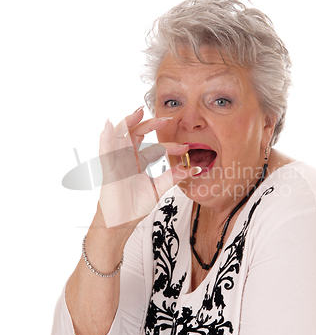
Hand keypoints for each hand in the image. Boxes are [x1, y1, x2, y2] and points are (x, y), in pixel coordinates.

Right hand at [98, 107, 200, 226]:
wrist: (121, 223)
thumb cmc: (134, 206)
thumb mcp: (158, 188)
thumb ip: (173, 176)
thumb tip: (192, 168)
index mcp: (138, 161)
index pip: (156, 148)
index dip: (171, 146)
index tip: (186, 148)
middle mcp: (127, 158)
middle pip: (137, 133)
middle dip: (151, 124)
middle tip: (167, 119)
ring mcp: (117, 161)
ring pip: (120, 136)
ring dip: (128, 122)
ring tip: (138, 112)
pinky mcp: (108, 168)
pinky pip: (105, 150)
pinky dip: (106, 137)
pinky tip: (108, 125)